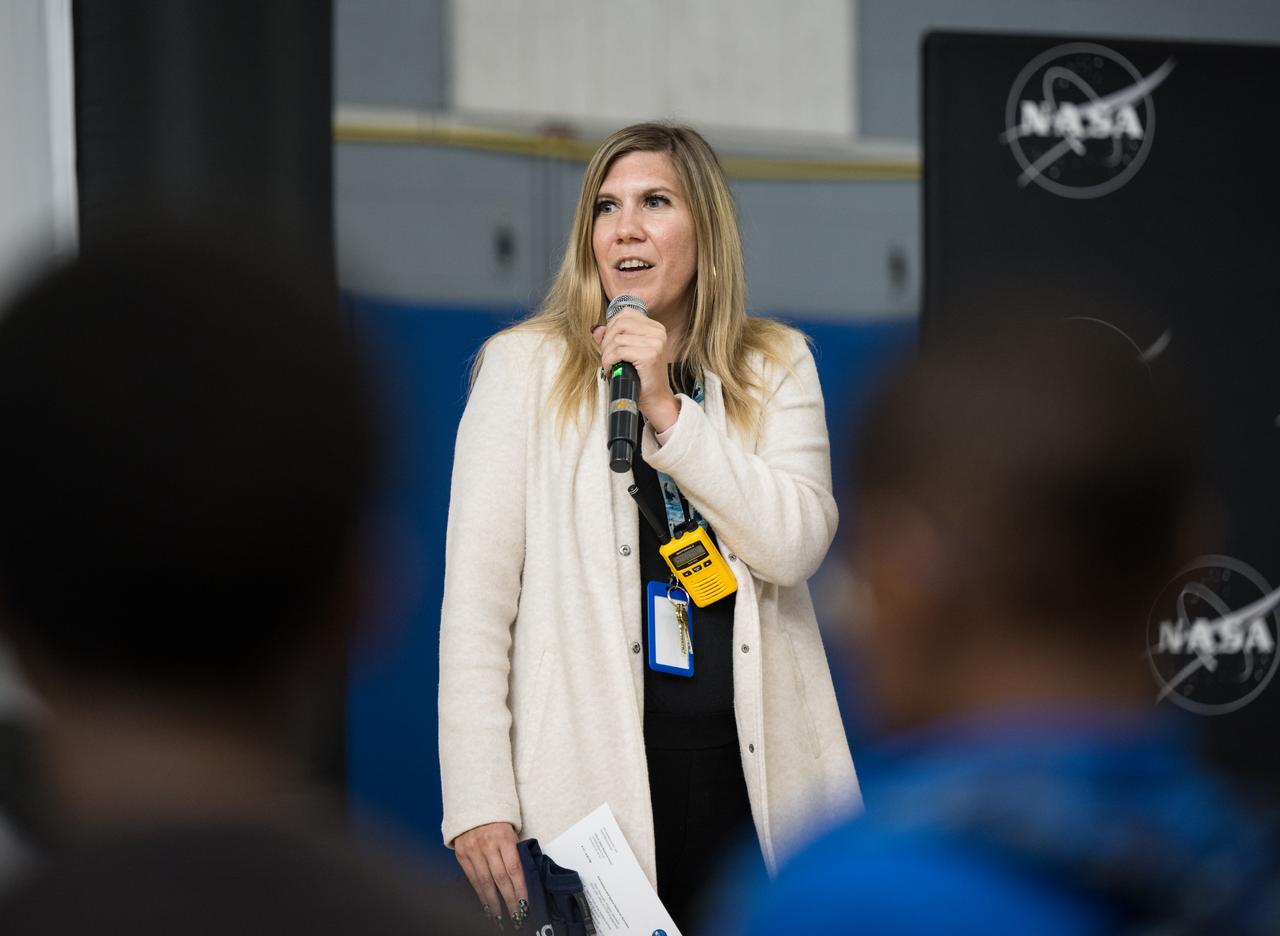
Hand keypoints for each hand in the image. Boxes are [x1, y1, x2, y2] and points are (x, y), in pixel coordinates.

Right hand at [454, 821, 527, 926]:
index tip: (525, 905)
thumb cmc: (496, 818)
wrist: (472, 802)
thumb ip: (514, 852)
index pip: (514, 869)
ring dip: (493, 902)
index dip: (520, 890)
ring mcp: (473, 850)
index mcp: (504, 837)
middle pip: (500, 879)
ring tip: (500, 917)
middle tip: (516, 917)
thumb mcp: (510, 830)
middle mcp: (487, 844)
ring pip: (484, 882)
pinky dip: (480, 894)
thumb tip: (520, 880)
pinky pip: (472, 878)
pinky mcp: (461, 854)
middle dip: (509, 901)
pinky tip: (486, 904)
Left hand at [592, 309, 679, 432]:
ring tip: (609, 365)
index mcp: (655, 327)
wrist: (655, 398)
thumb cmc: (641, 376)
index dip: (611, 327)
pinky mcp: (649, 355)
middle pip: (620, 324)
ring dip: (607, 354)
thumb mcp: (627, 353)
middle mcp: (657, 332)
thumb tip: (596, 330)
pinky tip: (611, 370)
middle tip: (607, 357)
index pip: (626, 314)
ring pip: (617, 338)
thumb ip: (612, 338)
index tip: (609, 344)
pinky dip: (609, 361)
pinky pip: (618, 351)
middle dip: (607, 341)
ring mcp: (655, 343)